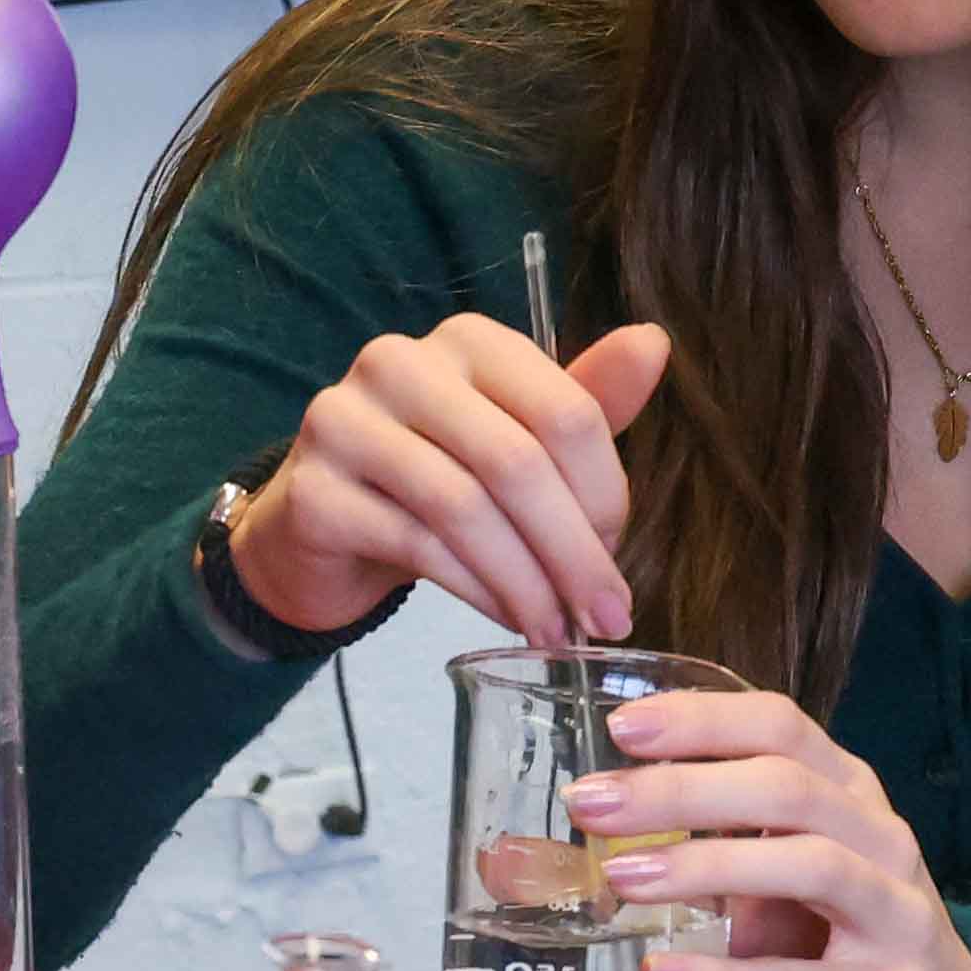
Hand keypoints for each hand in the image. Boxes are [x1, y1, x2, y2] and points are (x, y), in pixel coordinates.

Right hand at [227, 313, 675, 648]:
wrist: (316, 526)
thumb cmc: (432, 478)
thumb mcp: (515, 440)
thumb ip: (582, 402)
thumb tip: (655, 343)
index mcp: (467, 340)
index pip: (563, 410)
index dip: (605, 494)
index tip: (620, 556)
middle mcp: (400, 363)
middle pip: (517, 461)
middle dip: (573, 551)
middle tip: (606, 615)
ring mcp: (346, 421)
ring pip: (466, 508)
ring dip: (527, 582)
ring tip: (557, 630)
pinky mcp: (315, 491)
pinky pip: (417, 546)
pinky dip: (476, 592)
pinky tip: (506, 619)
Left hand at [575, 685, 970, 970]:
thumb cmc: (840, 947)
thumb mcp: (773, 883)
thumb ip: (702, 849)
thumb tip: (574, 841)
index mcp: (848, 796)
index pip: (780, 726)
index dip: (701, 720)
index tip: (620, 728)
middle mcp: (882, 841)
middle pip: (787, 788)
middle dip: (682, 789)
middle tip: (591, 806)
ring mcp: (898, 918)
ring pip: (809, 866)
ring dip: (707, 864)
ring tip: (622, 878)